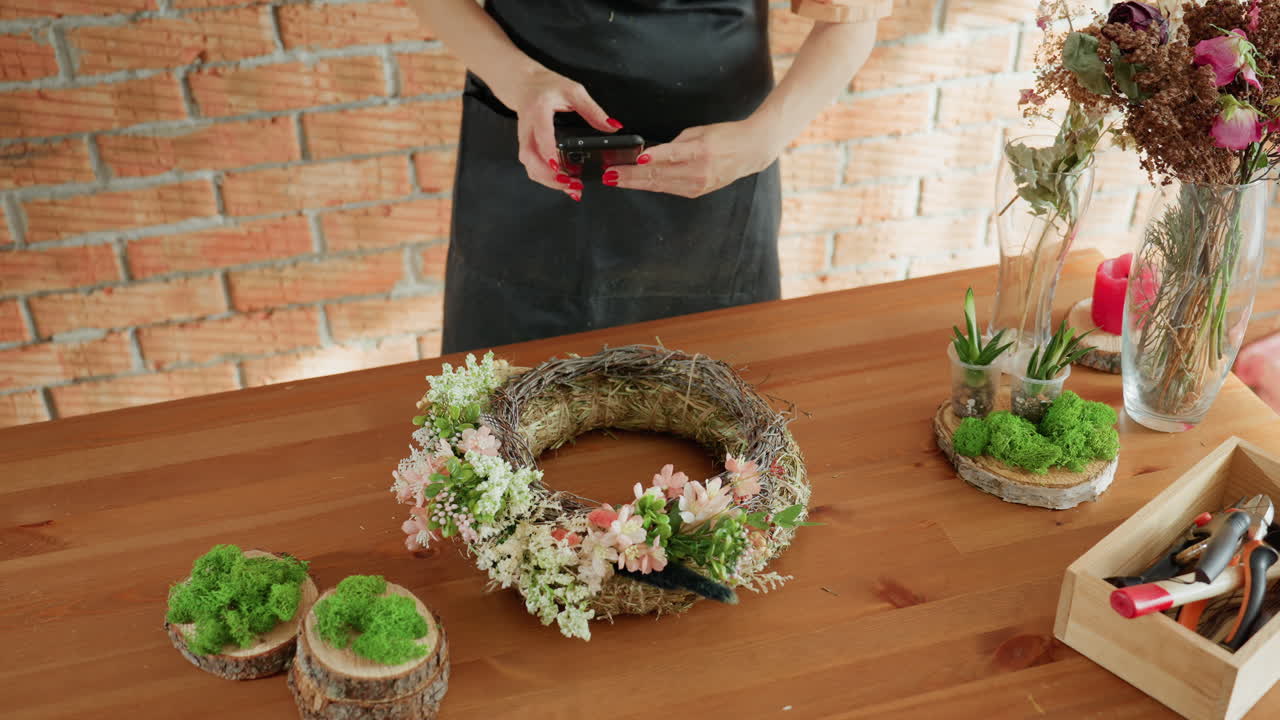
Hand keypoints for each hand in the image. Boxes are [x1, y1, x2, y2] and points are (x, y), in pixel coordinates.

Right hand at [492, 65, 621, 200]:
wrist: (524, 85)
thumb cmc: (548, 86)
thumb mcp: (574, 92)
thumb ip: (594, 111)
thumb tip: (613, 127)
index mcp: (539, 110)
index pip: (541, 133)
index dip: (548, 151)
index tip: (558, 166)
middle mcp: (527, 127)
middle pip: (530, 157)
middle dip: (548, 175)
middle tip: (571, 184)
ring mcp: (524, 138)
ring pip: (529, 165)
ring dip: (548, 181)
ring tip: (572, 188)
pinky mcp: (526, 147)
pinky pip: (532, 166)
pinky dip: (546, 179)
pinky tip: (563, 184)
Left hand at [607, 120, 779, 198]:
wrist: (750, 151)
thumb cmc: (725, 136)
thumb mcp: (698, 132)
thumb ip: (674, 143)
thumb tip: (651, 152)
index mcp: (699, 152)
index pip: (669, 155)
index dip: (651, 158)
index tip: (634, 159)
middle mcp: (697, 172)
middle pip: (658, 174)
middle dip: (631, 175)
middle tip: (610, 175)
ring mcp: (697, 184)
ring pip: (659, 185)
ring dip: (635, 182)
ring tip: (615, 180)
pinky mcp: (697, 192)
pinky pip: (668, 189)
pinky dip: (651, 185)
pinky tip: (636, 182)